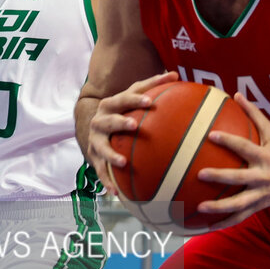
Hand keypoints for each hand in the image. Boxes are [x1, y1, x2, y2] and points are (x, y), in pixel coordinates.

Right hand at [84, 72, 173, 193]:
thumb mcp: (133, 96)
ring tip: (123, 162)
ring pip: (101, 148)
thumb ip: (152, 85)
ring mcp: (95, 141)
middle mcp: (99, 122)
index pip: (123, 99)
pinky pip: (101, 172)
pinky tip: (118, 193)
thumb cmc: (123, 110)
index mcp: (110, 105)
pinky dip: (108, 182)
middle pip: (108, 121)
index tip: (149, 101)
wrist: (94, 129)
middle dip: (119, 122)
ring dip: (111, 155)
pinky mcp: (94, 159)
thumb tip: (175, 74)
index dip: (135, 99)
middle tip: (134, 125)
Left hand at [196, 92, 269, 229]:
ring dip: (219, 208)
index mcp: (266, 156)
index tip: (210, 135)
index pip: (245, 147)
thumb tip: (236, 95)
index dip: (228, 141)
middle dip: (220, 176)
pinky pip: (241, 217)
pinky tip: (207, 227)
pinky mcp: (261, 206)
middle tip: (200, 174)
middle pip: (240, 178)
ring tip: (199, 208)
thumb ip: (254, 114)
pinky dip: (225, 223)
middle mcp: (264, 176)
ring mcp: (263, 194)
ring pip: (240, 204)